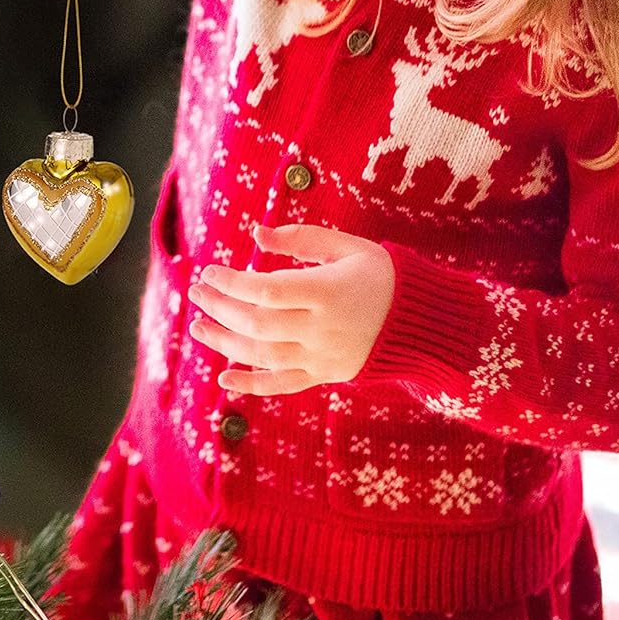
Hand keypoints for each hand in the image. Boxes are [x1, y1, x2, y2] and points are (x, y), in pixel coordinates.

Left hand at [186, 223, 395, 392]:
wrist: (423, 323)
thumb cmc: (381, 275)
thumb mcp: (348, 246)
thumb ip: (301, 239)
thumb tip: (257, 234)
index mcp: (327, 292)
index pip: (267, 292)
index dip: (232, 283)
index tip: (209, 271)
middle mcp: (322, 329)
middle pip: (258, 324)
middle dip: (220, 309)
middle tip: (195, 293)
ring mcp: (322, 357)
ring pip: (264, 356)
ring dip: (225, 343)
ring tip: (198, 327)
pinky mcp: (325, 375)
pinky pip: (283, 385)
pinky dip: (252, 384)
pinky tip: (224, 380)